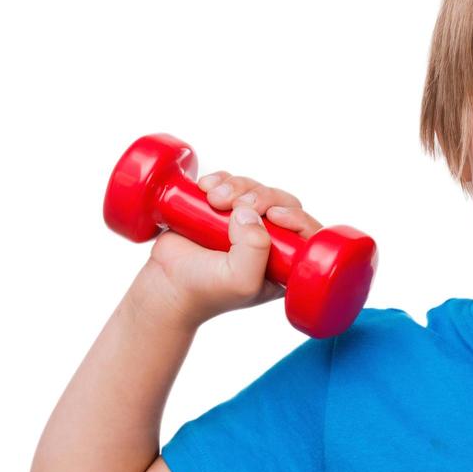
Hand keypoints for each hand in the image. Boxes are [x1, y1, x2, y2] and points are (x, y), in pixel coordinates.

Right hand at [138, 170, 325, 327]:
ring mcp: (244, 224)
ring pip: (256, 190)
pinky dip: (221, 180)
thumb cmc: (204, 291)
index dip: (297, 218)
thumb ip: (255, 249)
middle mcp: (268, 242)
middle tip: (235, 205)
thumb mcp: (240, 280)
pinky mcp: (220, 210)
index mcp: (283, 264)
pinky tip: (205, 188)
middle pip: (282, 203)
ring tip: (212, 199)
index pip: (308, 234)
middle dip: (261, 196)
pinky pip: (231, 183)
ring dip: (237, 186)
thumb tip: (250, 213)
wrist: (163, 285)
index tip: (273, 216)